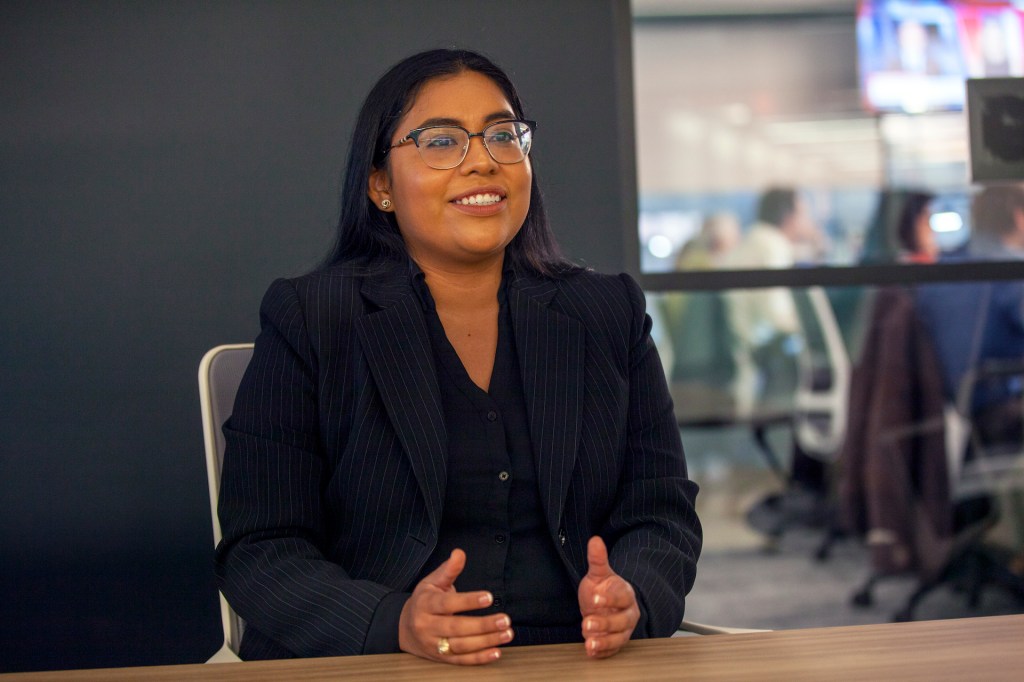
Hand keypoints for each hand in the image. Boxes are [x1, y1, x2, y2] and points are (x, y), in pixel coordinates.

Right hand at [398, 548, 513, 664]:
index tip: (489, 597)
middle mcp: (427, 627)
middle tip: (505, 619)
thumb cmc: (424, 601)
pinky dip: (480, 658)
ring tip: (507, 633)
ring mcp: (434, 645)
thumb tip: (459, 553)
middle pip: (456, 628)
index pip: (447, 604)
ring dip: (486, 641)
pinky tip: (497, 652)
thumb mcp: (432, 582)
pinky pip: (462, 660)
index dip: (468, 601)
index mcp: (425, 604)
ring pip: (461, 646)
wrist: (404, 628)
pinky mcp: (442, 658)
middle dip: (483, 625)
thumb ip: (448, 569)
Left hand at [577, 536, 639, 658]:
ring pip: (618, 638)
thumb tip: (595, 540)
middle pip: (621, 621)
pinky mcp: (616, 642)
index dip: (609, 598)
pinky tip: (591, 651)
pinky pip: (612, 650)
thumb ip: (597, 559)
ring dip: (604, 642)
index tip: (595, 598)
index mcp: (626, 594)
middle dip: (605, 624)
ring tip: (589, 643)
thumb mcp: (598, 574)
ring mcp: (623, 630)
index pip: (621, 597)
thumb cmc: (603, 589)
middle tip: (587, 623)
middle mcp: (628, 614)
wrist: (606, 605)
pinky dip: (602, 652)